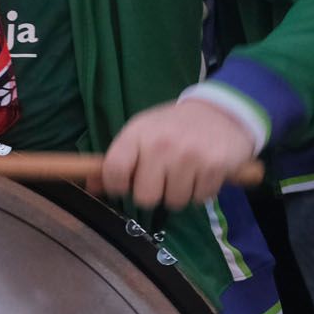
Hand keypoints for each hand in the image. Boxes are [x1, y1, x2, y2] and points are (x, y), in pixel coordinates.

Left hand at [94, 99, 256, 209]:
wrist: (221, 111)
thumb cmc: (173, 126)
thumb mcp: (141, 134)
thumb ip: (116, 160)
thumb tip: (92, 186)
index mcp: (137, 133)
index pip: (114, 171)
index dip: (116, 185)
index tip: (125, 184)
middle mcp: (161, 144)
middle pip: (145, 197)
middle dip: (152, 192)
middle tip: (161, 178)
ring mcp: (189, 156)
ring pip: (173, 202)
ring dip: (178, 193)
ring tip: (184, 173)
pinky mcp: (215, 166)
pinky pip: (199, 199)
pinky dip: (200, 191)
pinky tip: (201, 173)